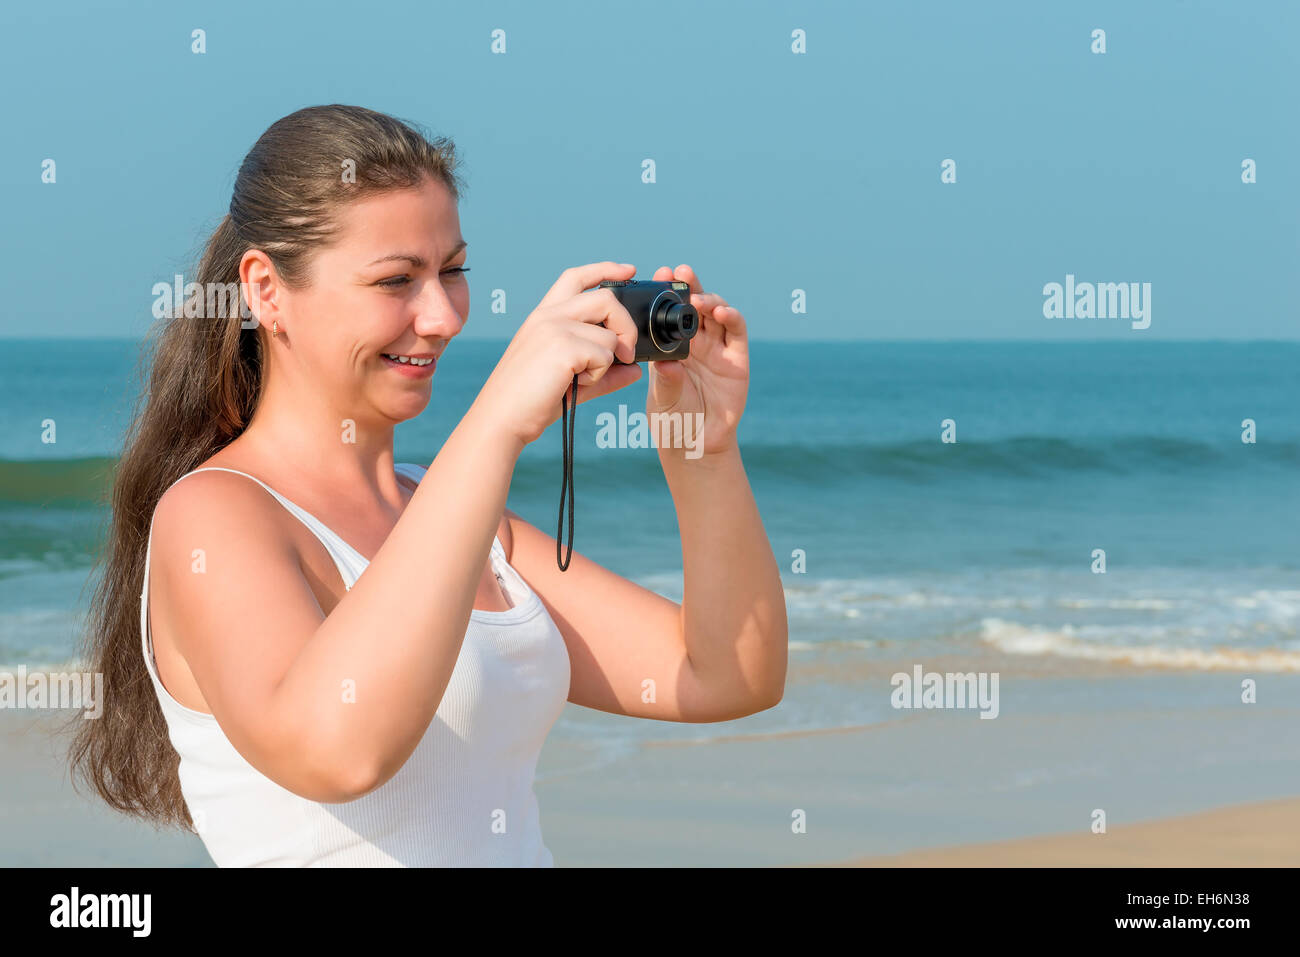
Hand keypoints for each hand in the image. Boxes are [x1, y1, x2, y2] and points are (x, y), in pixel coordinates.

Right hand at [475, 262, 643, 446]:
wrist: (502, 419)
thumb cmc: (530, 401)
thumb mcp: (571, 380)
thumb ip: (604, 372)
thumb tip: (636, 371)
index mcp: (544, 316)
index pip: (576, 277)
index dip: (605, 269)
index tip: (628, 270)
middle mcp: (548, 315)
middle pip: (606, 298)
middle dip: (626, 326)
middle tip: (627, 354)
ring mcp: (554, 327)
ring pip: (609, 334)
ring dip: (606, 362)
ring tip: (581, 379)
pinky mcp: (563, 346)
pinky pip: (605, 355)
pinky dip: (598, 375)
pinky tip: (575, 385)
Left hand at [646, 264, 748, 457]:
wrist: (696, 443)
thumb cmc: (673, 419)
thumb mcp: (662, 399)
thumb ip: (665, 380)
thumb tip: (665, 362)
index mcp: (671, 346)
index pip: (670, 312)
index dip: (667, 292)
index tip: (659, 275)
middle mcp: (695, 342)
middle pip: (694, 305)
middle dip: (688, 286)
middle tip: (678, 272)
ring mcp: (717, 349)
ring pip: (716, 313)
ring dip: (709, 299)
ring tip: (698, 298)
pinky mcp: (737, 359)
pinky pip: (737, 332)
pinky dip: (731, 317)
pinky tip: (721, 311)